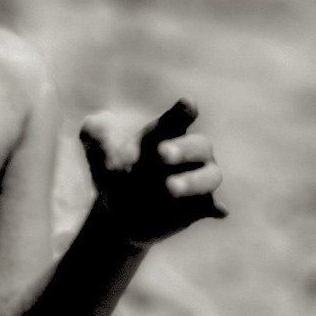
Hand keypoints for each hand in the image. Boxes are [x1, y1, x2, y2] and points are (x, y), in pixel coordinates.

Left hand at [81, 97, 225, 246]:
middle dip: (183, 149)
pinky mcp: (201, 207)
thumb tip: (99, 120)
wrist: (115, 213)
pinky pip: (214, 206)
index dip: (184, 111)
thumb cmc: (113, 173)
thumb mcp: (98, 154)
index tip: (187, 103)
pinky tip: (217, 210)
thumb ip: (97, 134)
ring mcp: (198, 180)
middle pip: (200, 145)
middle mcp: (189, 154)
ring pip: (211, 176)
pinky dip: (214, 207)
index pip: (179, 118)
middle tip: (161, 154)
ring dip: (193, 181)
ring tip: (170, 187)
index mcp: (166, 134)